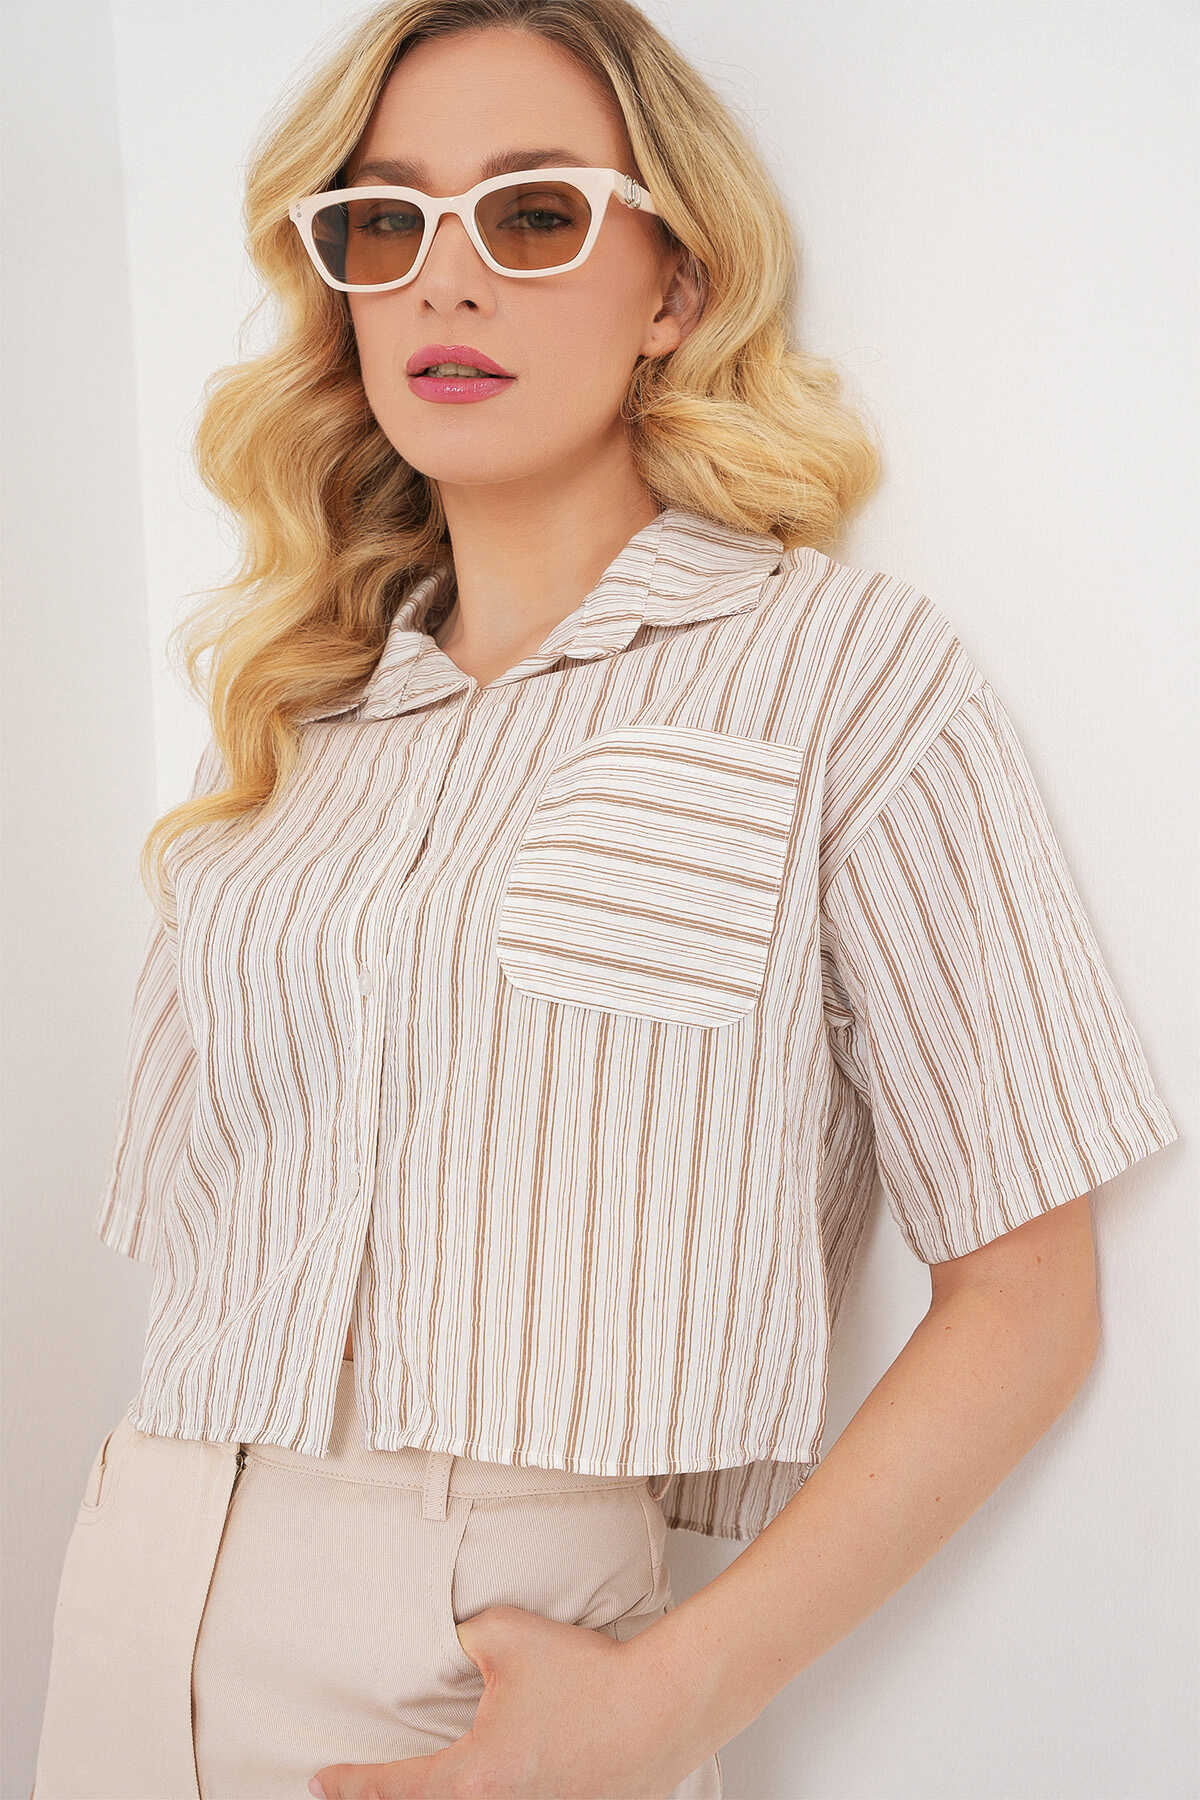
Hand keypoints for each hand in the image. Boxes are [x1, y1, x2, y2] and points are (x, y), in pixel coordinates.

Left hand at [307, 1602, 706, 1798]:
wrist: (660, 1704)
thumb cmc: (586, 1674)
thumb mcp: (505, 1636)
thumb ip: (463, 1639)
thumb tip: (449, 1648)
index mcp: (474, 1776)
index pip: (395, 1788)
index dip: (351, 1787)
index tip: (319, 1783)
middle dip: (396, 1799)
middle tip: (361, 1791)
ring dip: (455, 1793)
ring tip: (426, 1783)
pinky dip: (499, 1793)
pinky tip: (506, 1775)